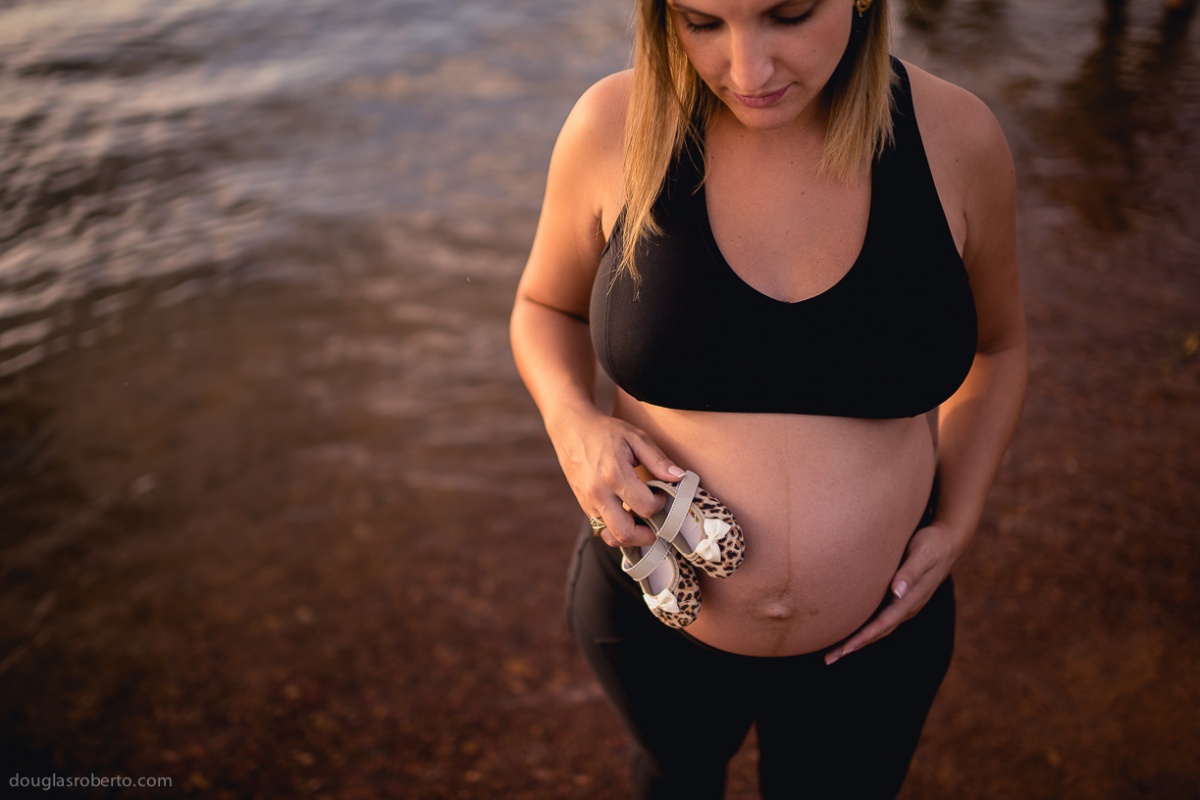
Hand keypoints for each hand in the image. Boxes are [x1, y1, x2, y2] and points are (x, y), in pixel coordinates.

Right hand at [548, 403, 685, 548]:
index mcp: (614, 475)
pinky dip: (618, 528)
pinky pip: (603, 529)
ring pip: (611, 537)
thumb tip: (680, 477)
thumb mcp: (635, 437)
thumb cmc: (605, 431)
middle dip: (647, 535)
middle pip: (626, 533)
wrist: (571, 429)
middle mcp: (599, 493)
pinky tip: (628, 515)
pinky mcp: (584, 506)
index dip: (660, 504)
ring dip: (631, 536)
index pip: (646, 507)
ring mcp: (589, 503)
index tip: (661, 493)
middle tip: (657, 524)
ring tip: (642, 522)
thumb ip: (658, 459)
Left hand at [824, 521, 965, 664]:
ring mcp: (903, 605)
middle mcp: (907, 607)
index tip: (845, 648)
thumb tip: (898, 592)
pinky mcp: (898, 599)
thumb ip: (910, 571)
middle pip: (877, 632)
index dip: (864, 637)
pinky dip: (863, 628)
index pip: (883, 624)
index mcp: (911, 600)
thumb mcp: (922, 554)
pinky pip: (878, 618)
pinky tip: (848, 630)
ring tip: (833, 651)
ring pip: (877, 628)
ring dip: (856, 641)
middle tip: (829, 658)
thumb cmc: (932, 544)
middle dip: (853, 646)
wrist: (947, 542)